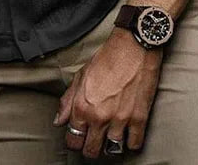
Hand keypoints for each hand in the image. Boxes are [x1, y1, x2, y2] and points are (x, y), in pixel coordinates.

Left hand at [53, 27, 163, 157]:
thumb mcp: (81, 75)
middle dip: (91, 147)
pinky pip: (134, 144)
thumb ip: (68, 100)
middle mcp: (99, 116)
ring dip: (111, 146)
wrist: (133, 46)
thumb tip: (59, 121)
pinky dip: (131, 142)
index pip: (73, 140)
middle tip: (95, 140)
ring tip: (112, 137)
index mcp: (82, 106)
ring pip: (112, 150)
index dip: (75, 141)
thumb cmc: (107, 57)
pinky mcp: (139, 118)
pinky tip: (128, 133)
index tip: (80, 138)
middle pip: (91, 150)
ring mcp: (120, 119)